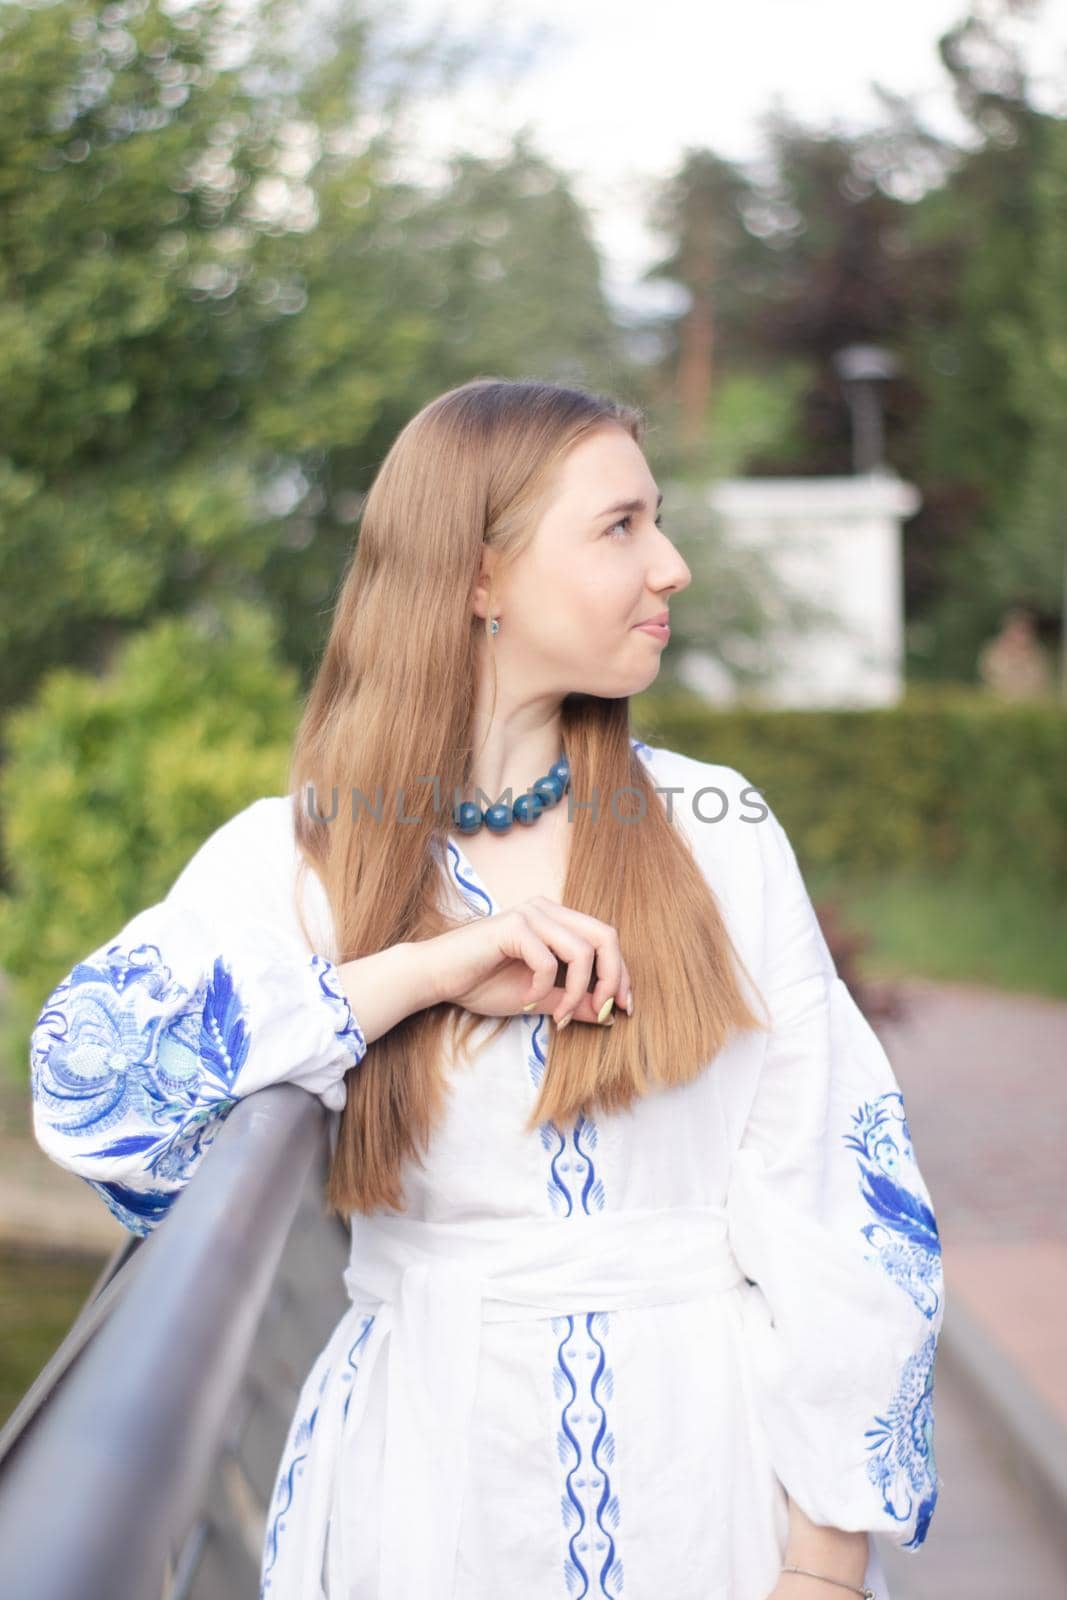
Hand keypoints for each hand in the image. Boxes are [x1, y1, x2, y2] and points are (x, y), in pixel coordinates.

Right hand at [426, 896, 632, 1027]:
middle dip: (612, 978)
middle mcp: (547, 909)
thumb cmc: (482, 984)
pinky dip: (543, 989)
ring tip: (558, 1016)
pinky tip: (525, 1001)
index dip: (621, 974)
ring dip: (577, 991)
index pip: (606, 939)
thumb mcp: (539, 998)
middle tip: (603, 1011)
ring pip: (582, 951)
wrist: (437, 979)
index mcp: (556, 920)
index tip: (621, 1008)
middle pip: (605, 937)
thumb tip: (608, 1015)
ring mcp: (531, 914)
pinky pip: (548, 961)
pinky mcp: (514, 926)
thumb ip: (572, 1002)